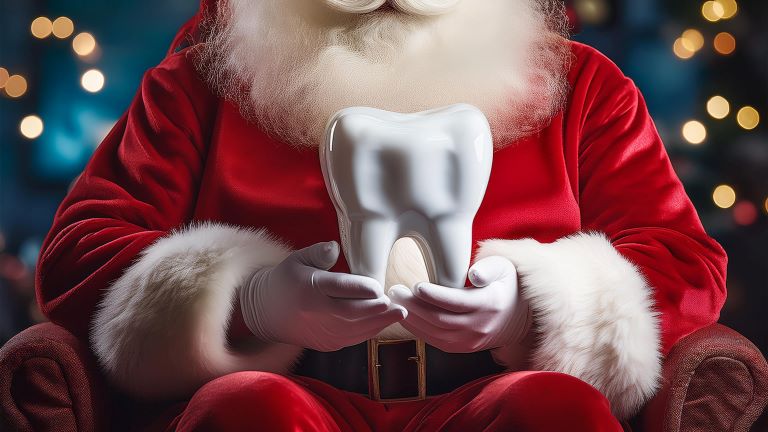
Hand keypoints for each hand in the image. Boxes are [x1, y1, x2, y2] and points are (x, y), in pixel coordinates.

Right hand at [240, 241, 406, 351]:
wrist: (266, 312)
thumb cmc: (287, 280)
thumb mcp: (297, 259)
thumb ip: (318, 253)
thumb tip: (335, 247)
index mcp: (309, 287)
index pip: (338, 288)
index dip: (361, 289)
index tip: (379, 287)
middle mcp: (314, 312)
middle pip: (350, 313)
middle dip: (377, 310)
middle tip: (398, 304)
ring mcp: (320, 331)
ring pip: (354, 330)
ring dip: (379, 323)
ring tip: (398, 313)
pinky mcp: (325, 343)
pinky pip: (351, 339)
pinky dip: (369, 332)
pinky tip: (384, 322)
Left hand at [388, 256, 528, 352]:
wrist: (520, 314)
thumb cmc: (505, 282)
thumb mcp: (503, 267)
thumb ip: (488, 268)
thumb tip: (474, 274)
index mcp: (489, 304)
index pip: (457, 302)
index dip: (434, 296)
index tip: (414, 285)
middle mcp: (480, 327)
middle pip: (441, 320)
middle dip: (414, 306)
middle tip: (394, 291)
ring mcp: (472, 341)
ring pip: (435, 333)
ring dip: (411, 319)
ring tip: (394, 302)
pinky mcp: (463, 347)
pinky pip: (436, 341)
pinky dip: (418, 330)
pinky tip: (405, 316)